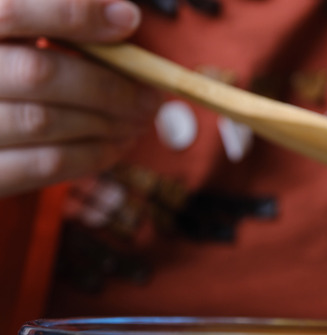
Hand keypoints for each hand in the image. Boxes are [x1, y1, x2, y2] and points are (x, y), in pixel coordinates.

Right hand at [0, 0, 159, 196]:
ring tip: (139, 122)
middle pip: (38, 73)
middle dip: (108, 86)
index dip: (71, 14)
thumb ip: (63, 22)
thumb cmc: (12, 72)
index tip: (128, 20)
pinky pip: (44, 165)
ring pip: (45, 122)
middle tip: (150, 98)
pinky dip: (92, 155)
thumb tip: (122, 19)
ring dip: (107, 124)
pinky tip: (116, 145)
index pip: (10, 11)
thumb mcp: (24, 39)